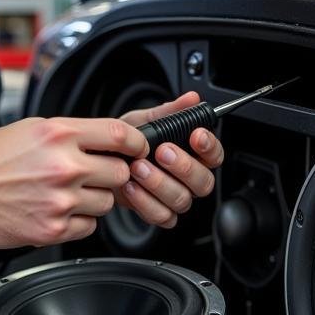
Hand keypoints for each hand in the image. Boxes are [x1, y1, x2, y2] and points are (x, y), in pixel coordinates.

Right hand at [0, 116, 147, 256]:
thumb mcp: (30, 129)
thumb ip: (71, 134)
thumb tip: (107, 142)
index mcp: (58, 134)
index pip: (121, 135)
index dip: (136, 144)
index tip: (137, 149)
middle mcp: (63, 166)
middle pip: (121, 172)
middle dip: (112, 174)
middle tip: (93, 174)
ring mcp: (60, 200)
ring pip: (106, 202)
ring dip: (94, 199)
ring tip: (64, 193)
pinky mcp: (53, 229)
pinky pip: (88, 227)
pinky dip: (78, 221)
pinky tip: (55, 210)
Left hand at [116, 91, 223, 228]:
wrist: (99, 162)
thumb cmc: (126, 143)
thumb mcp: (144, 121)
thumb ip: (169, 112)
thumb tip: (192, 98)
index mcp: (193, 156)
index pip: (215, 155)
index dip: (210, 147)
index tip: (196, 134)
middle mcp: (188, 179)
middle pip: (204, 182)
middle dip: (184, 166)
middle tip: (163, 151)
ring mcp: (175, 198)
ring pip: (182, 199)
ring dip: (159, 183)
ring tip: (138, 167)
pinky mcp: (158, 212)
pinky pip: (162, 215)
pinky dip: (145, 202)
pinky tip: (131, 186)